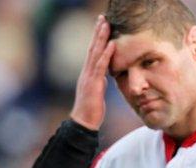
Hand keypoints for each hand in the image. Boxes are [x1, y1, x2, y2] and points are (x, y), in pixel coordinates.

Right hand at [70, 15, 115, 130]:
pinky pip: (100, 66)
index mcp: (88, 73)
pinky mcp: (93, 83)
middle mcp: (86, 72)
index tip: (102, 25)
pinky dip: (106, 54)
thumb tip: (104, 76)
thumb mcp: (97, 91)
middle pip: (93, 47)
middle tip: (103, 17)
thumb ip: (99, 81)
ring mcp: (88, 76)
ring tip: (106, 24)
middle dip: (98, 32)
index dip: (97, 38)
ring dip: (101, 38)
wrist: (84, 122)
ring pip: (95, 53)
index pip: (93, 52)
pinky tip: (112, 45)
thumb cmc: (91, 109)